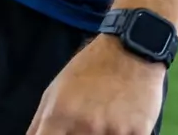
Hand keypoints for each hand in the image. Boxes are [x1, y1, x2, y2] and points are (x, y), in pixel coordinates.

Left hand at [28, 36, 165, 134]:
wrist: (130, 51)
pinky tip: (122, 124)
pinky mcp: (138, 133)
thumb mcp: (55, 91)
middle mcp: (84, 126)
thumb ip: (39, 124)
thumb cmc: (89, 70)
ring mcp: (112, 132)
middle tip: (84, 125)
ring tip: (105, 119)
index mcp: (59, 116)